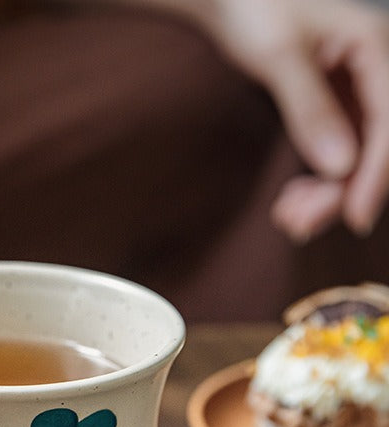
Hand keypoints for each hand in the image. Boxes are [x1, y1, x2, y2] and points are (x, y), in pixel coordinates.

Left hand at [200, 0, 388, 240]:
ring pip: (356, 158)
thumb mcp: (280, 57)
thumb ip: (310, 109)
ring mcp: (357, 93)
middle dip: (340, 193)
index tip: (355, 217)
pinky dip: (316, 183)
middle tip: (297, 226)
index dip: (376, 175)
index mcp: (376, 48)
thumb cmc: (255, 11)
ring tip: (286, 218)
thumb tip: (341, 167)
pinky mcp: (336, 109)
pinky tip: (289, 202)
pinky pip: (337, 155)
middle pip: (375, 147)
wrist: (230, 0)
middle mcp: (375, 71)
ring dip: (325, 195)